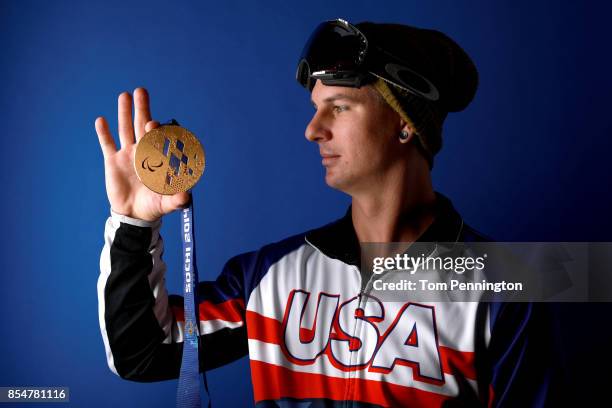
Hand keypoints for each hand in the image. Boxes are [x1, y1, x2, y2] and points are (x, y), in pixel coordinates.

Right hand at [95, 88, 189, 220]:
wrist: (134, 214)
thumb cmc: (154, 206)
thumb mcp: (167, 204)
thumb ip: (176, 199)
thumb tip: (187, 197)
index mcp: (158, 158)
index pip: (157, 139)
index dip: (155, 130)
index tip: (154, 123)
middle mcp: (144, 152)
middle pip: (142, 126)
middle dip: (142, 109)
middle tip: (141, 90)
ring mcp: (128, 155)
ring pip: (125, 129)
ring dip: (124, 113)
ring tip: (124, 95)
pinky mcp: (113, 161)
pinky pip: (107, 144)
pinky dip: (104, 133)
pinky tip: (101, 120)